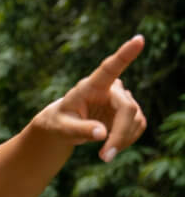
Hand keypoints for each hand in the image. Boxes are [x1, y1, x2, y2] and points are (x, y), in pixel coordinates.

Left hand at [38, 35, 146, 161]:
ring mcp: (122, 100)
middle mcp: (110, 89)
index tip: (138, 40)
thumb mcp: (61, 128)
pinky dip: (126, 141)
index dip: (125, 54)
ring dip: (122, 141)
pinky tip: (112, 146)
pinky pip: (138, 127)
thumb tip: (101, 134)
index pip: (109, 68)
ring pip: (135, 120)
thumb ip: (79, 130)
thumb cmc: (58, 122)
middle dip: (120, 134)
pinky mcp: (129, 113)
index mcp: (91, 86)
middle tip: (105, 157)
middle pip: (127, 108)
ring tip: (104, 154)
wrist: (64, 126)